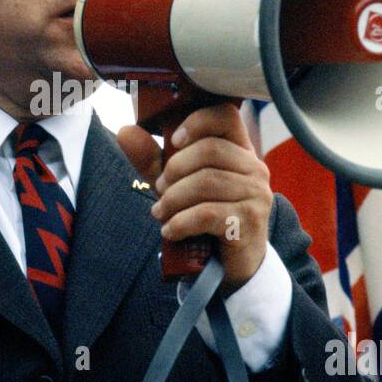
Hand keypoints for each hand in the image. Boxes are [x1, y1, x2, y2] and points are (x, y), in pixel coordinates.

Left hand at [117, 102, 272, 293]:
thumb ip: (153, 159)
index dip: (197, 122)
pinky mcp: (249, 221)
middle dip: (174, 170)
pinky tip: (170, 230)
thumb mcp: (176, 184)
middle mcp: (254, 168)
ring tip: (161, 213)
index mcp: (239, 150)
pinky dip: (180, 222)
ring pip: (206, 182)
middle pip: (210, 150)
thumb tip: (125, 131)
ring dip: (173, 199)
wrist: (230, 265)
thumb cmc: (205, 217)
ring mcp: (256, 194)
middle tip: (160, 190)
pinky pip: (207, 213)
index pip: (226, 115)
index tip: (174, 141)